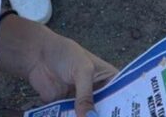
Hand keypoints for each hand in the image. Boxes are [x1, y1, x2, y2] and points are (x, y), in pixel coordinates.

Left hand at [0, 16, 116, 116]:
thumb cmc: (65, 54)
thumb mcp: (81, 70)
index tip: (127, 116)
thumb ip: (85, 95)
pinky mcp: (67, 112)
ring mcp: (82, 105)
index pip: (121, 97)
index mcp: (108, 79)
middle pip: (106, 112)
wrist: (37, 56)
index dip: (124, 109)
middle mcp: (98, 95)